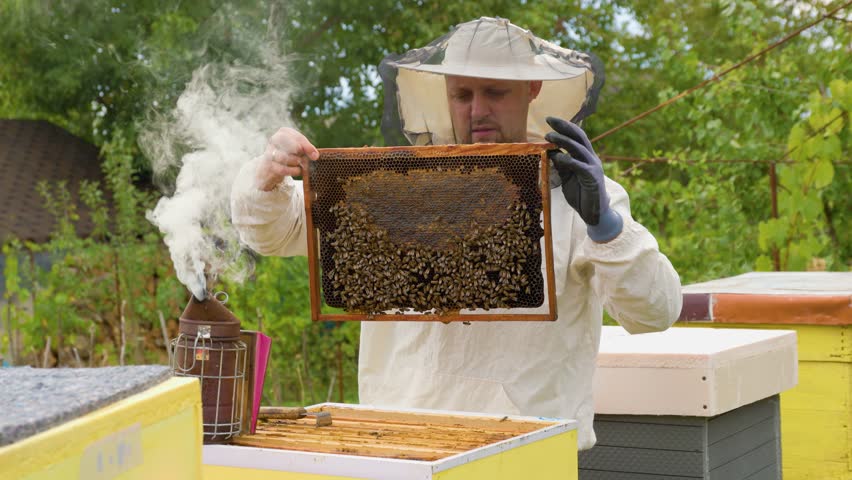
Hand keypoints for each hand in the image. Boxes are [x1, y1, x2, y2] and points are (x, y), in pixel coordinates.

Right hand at [256, 127, 318, 191]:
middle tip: (304, 159)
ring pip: (284, 157)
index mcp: (284, 132)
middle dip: (300, 154)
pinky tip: (298, 171)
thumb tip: (315, 155)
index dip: (307, 147)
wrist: (273, 165)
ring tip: (300, 164)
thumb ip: (308, 150)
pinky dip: (292, 171)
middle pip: (289, 145)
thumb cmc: (290, 154)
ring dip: (295, 162)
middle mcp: (274, 140)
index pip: (297, 137)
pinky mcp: (268, 164)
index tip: (315, 156)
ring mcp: (269, 152)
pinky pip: (282, 169)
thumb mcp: (299, 149)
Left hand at [544, 117, 621, 241]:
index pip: (576, 136)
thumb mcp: (567, 177)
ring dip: (563, 140)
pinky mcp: (593, 178)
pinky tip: (558, 158)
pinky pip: (580, 166)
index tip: (549, 120)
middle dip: (564, 126)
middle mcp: (591, 158)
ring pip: (579, 148)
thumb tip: (551, 151)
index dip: (564, 127)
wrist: (594, 213)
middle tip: (549, 119)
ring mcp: (593, 167)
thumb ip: (561, 165)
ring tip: (550, 136)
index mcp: (585, 156)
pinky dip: (568, 160)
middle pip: (579, 137)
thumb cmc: (580, 194)